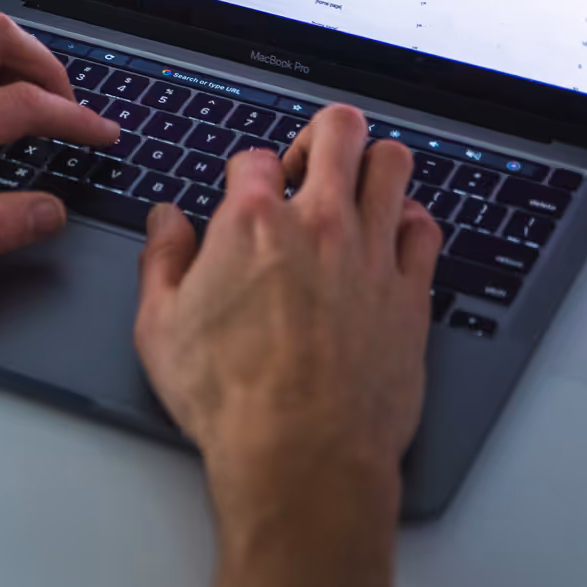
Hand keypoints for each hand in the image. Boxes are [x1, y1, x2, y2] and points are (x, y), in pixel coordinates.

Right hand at [133, 106, 439, 586]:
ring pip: (393, 164)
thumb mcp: (160, 327)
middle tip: (306, 169)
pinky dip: (411, 222)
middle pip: (338, 130)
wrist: (302, 456)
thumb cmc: (232, 400)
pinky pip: (427, 229)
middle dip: (319, 136)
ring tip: (354, 191)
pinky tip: (391, 239)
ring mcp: (372, 254)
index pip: (252, 156)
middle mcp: (319, 223)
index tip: (241, 198)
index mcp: (251, 222)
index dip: (243, 172)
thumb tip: (165, 222)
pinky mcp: (411, 293)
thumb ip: (161, 260)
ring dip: (372, 166)